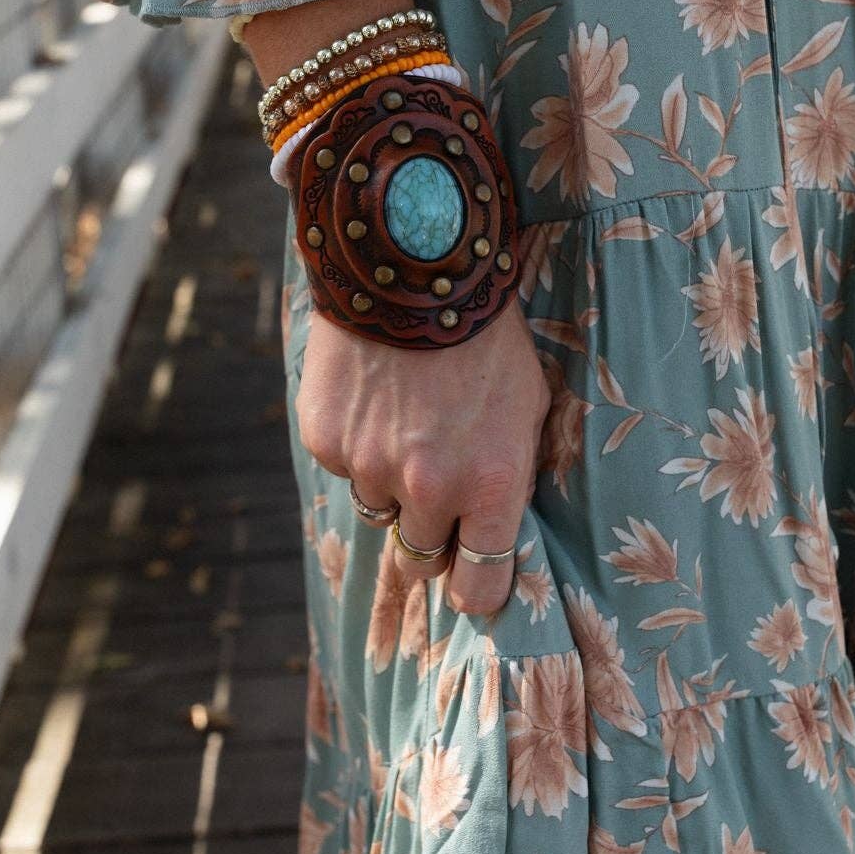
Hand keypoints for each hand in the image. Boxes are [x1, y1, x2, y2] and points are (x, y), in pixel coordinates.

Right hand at [294, 296, 548, 616]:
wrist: (412, 262)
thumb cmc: (487, 335)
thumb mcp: (528, 405)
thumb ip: (510, 476)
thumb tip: (493, 531)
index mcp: (492, 486)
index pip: (480, 587)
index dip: (477, 591)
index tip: (473, 582)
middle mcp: (428, 488)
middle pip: (421, 562)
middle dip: (430, 537)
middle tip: (437, 491)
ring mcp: (370, 468)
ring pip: (379, 511)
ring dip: (392, 485)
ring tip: (407, 423)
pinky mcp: (326, 441)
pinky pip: (344, 468)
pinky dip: (357, 444)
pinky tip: (374, 397)